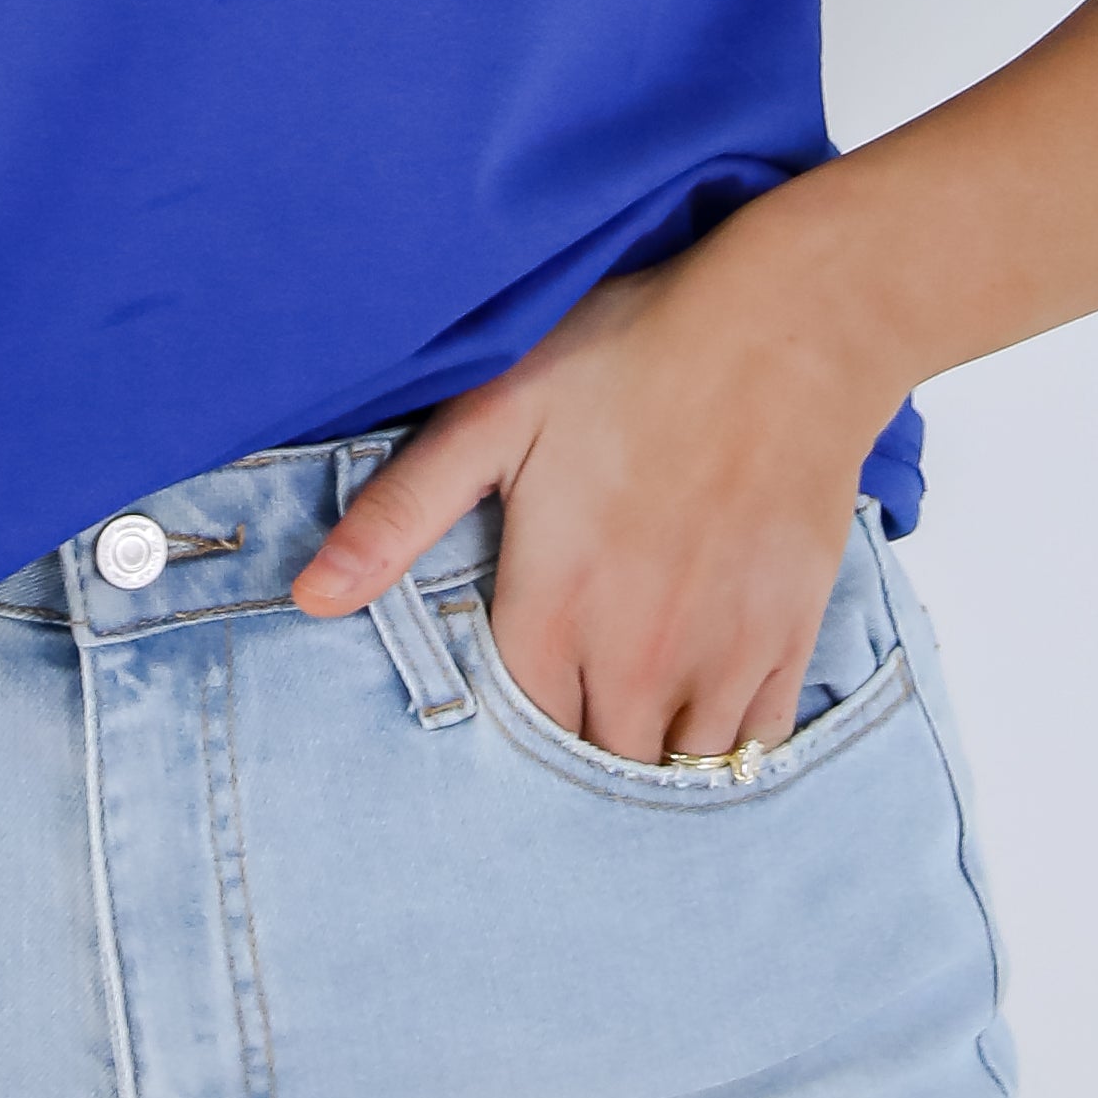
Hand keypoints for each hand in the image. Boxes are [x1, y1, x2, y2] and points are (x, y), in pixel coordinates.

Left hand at [287, 201, 895, 764]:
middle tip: (573, 690)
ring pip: (675, 767)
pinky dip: (726, 736)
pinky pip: (753, 740)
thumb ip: (400, 514)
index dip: (510, 721)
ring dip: (650, 748)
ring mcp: (722, 654)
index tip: (515, 683)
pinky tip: (703, 688)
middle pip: (597, 763)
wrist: (784, 330)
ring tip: (633, 699)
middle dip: (578, 741)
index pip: (519, 735)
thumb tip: (310, 597)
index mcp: (556, 608)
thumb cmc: (631, 355)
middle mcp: (639, 655)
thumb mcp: (493, 414)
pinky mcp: (788, 638)